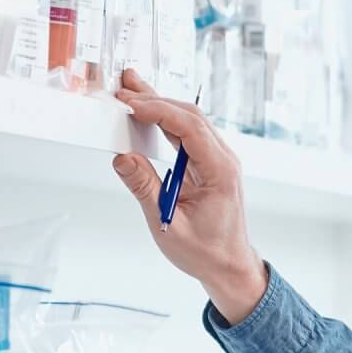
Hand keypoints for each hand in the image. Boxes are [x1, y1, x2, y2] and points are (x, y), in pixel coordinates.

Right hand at [107, 69, 266, 322]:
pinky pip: (187, 135)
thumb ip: (145, 189)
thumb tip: (123, 158)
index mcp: (220, 171)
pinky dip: (165, 122)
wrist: (228, 267)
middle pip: (189, 116)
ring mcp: (218, 161)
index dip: (158, 110)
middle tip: (125, 86)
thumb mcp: (169, 224)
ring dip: (160, 105)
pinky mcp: (208, 165)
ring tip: (132, 90)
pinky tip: (147, 114)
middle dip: (156, 98)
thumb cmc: (205, 252)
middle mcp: (223, 159)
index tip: (130, 103)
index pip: (188, 127)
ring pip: (189, 121)